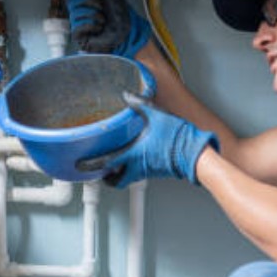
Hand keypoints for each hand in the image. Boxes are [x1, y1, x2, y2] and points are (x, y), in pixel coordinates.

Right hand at [63, 0, 151, 56]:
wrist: (127, 34)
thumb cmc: (121, 16)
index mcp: (87, 0)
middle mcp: (82, 11)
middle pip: (74, 0)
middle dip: (90, 2)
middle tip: (101, 7)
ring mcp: (79, 23)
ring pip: (76, 14)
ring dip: (94, 16)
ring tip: (103, 21)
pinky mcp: (79, 36)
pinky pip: (78, 26)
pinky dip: (91, 26)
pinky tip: (99, 29)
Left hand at [79, 93, 218, 187]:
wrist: (195, 153)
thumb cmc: (177, 138)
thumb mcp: (156, 115)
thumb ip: (139, 105)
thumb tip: (127, 95)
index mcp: (133, 154)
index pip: (106, 164)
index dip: (91, 166)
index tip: (80, 166)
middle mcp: (138, 166)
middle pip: (115, 180)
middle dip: (105, 177)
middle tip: (98, 171)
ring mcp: (147, 171)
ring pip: (127, 177)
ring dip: (119, 174)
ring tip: (114, 165)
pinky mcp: (156, 171)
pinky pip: (139, 172)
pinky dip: (133, 168)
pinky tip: (136, 158)